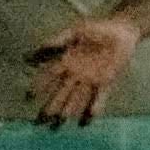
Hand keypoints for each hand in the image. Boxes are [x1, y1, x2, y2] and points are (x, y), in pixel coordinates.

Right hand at [26, 12, 140, 123]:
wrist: (121, 32)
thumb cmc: (97, 29)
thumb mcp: (75, 31)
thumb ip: (58, 40)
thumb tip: (41, 47)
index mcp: (66, 61)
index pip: (49, 76)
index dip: (39, 86)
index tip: (28, 97)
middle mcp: (76, 74)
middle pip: (61, 92)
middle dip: (52, 104)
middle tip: (43, 118)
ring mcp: (91, 79)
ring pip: (77, 97)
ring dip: (70, 108)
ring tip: (61, 120)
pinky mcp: (106, 81)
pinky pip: (100, 96)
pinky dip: (95, 106)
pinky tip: (90, 118)